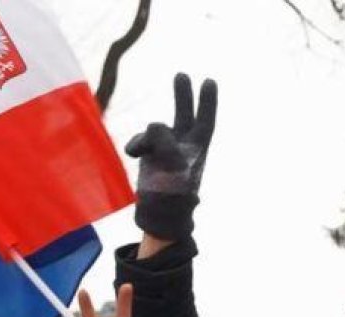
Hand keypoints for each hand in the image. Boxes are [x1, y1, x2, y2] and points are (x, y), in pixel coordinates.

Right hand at [126, 73, 217, 243]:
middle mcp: (183, 146)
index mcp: (197, 148)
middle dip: (182, 95)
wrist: (157, 213)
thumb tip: (155, 124)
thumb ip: (164, 139)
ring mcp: (165, 149)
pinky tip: (135, 157)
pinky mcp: (149, 155)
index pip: (205, 120)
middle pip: (184, 114)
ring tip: (144, 155)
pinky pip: (139, 142)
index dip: (207, 101)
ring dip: (148, 139)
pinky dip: (136, 146)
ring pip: (154, 130)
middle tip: (181, 74)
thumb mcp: (172, 164)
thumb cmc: (172, 192)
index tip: (210, 80)